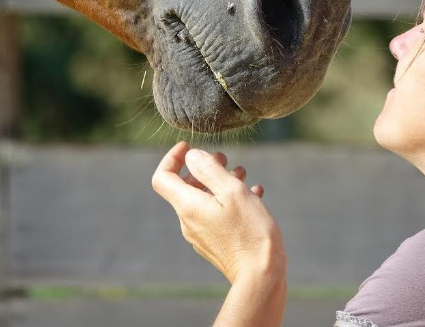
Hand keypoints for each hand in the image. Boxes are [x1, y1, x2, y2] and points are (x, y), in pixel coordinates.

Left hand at [152, 142, 284, 282]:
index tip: (189, 147)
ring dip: (221, 183)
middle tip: (226, 158)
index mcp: (188, 206)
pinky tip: (254, 196)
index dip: (172, 158)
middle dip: (204, 168)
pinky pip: (216, 215)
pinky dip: (230, 201)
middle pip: (186, 188)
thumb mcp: (232, 191)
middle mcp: (189, 222)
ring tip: (243, 174)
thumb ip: (209, 170)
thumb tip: (192, 156)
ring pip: (204, 200)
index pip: (163, 177)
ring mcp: (201, 235)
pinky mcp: (215, 245)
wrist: (261, 276)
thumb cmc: (250, 231)